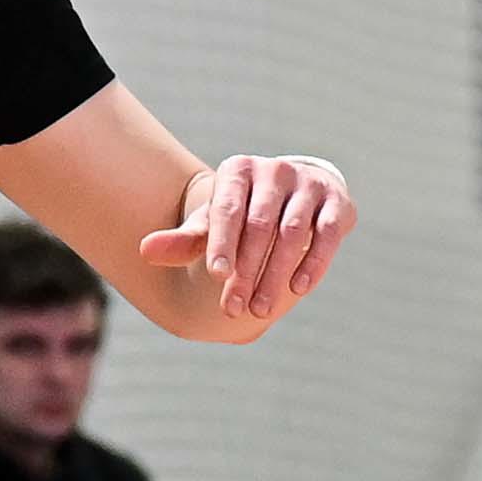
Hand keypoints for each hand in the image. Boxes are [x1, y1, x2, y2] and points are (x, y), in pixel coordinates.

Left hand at [136, 154, 353, 323]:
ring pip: (293, 232)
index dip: (222, 244)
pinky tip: (298, 289)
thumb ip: (183, 240)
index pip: (228, 210)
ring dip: (276, 273)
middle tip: (232, 309)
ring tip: (259, 310)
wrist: (292, 196)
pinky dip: (314, 262)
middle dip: (247, 270)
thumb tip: (144, 251)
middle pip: (260, 225)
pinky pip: (328, 233)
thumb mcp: (211, 224)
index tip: (216, 278)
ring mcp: (308, 184)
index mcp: (238, 170)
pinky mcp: (338, 202)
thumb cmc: (242, 215)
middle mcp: (275, 170)